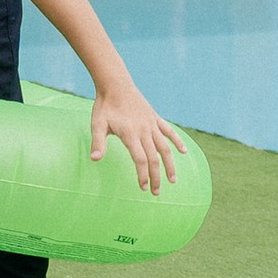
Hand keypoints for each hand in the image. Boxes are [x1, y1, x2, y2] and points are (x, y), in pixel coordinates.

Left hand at [91, 74, 183, 194]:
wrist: (115, 85)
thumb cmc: (104, 106)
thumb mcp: (97, 124)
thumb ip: (97, 143)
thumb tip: (94, 159)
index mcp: (131, 134)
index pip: (140, 160)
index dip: (143, 175)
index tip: (143, 188)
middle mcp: (144, 131)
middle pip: (154, 158)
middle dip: (156, 177)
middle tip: (156, 193)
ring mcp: (152, 124)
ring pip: (165, 148)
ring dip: (170, 165)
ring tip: (173, 180)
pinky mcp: (155, 118)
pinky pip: (169, 131)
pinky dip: (177, 141)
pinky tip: (183, 152)